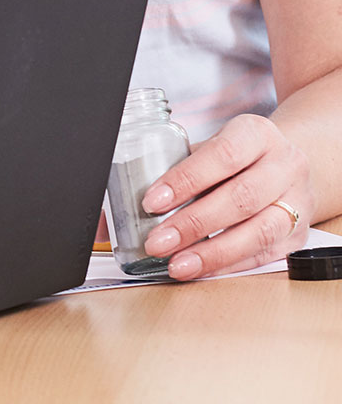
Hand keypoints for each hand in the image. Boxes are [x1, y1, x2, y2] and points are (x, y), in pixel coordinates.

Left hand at [138, 113, 312, 279]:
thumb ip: (164, 169)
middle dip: (193, 224)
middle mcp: (283, 165)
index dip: (185, 180)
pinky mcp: (298, 234)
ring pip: (258, 231)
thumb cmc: (234, 155)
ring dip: (212, 252)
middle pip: (240, 198)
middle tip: (156, 242)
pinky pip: (264, 254)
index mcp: (256, 134)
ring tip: (176, 264)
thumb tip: (105, 212)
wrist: (286, 161)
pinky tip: (199, 269)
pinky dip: (228, 265)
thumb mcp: (205, 148)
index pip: (222, 156)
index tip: (152, 202)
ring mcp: (296, 201)